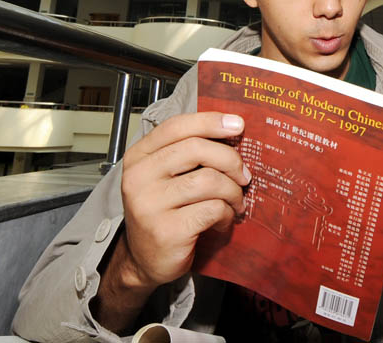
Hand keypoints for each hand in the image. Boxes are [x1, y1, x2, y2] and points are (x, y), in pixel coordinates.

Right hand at [119, 111, 251, 286]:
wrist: (144, 261)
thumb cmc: (162, 212)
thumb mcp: (165, 176)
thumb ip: (187, 153)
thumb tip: (231, 131)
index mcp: (138, 157)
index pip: (176, 127)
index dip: (210, 121)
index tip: (238, 124)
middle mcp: (139, 177)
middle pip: (196, 149)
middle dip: (230, 160)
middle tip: (244, 176)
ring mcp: (150, 205)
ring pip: (209, 180)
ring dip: (233, 191)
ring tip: (236, 203)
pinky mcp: (168, 230)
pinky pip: (213, 209)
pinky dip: (227, 214)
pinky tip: (224, 220)